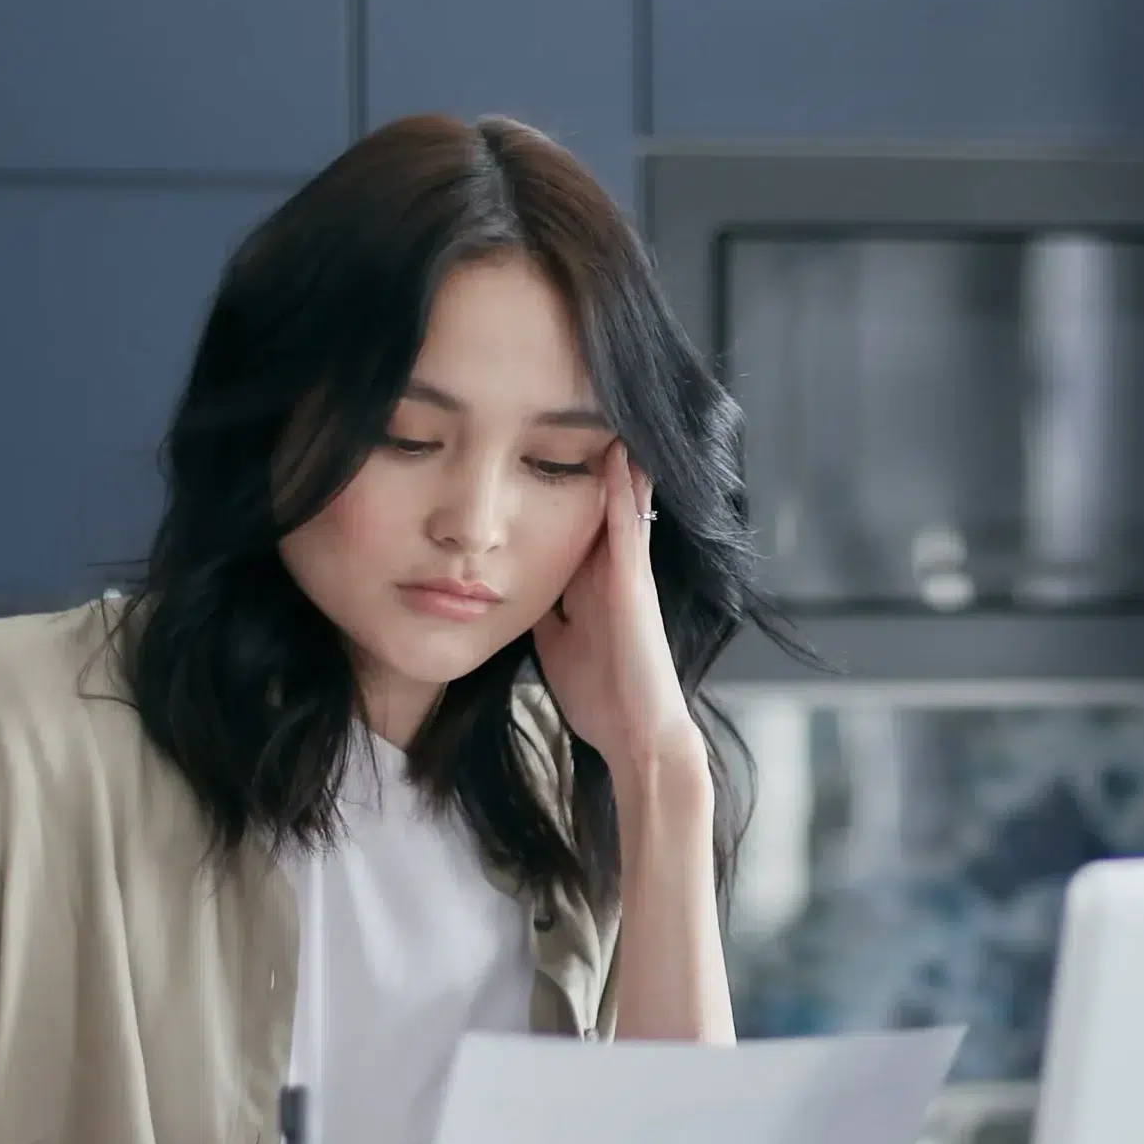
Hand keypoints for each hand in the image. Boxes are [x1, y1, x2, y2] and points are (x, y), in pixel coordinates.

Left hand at [532, 443, 700, 781]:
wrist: (636, 735)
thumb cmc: (600, 698)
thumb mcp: (555, 644)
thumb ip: (543, 611)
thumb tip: (507, 588)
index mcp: (589, 586)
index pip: (569, 525)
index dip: (554, 487)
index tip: (538, 447)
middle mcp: (610, 572)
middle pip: (592, 504)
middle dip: (583, 461)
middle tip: (576, 407)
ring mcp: (626, 575)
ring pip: (616, 506)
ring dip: (611, 463)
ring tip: (605, 413)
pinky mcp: (634, 585)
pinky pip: (628, 528)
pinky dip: (623, 492)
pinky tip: (617, 455)